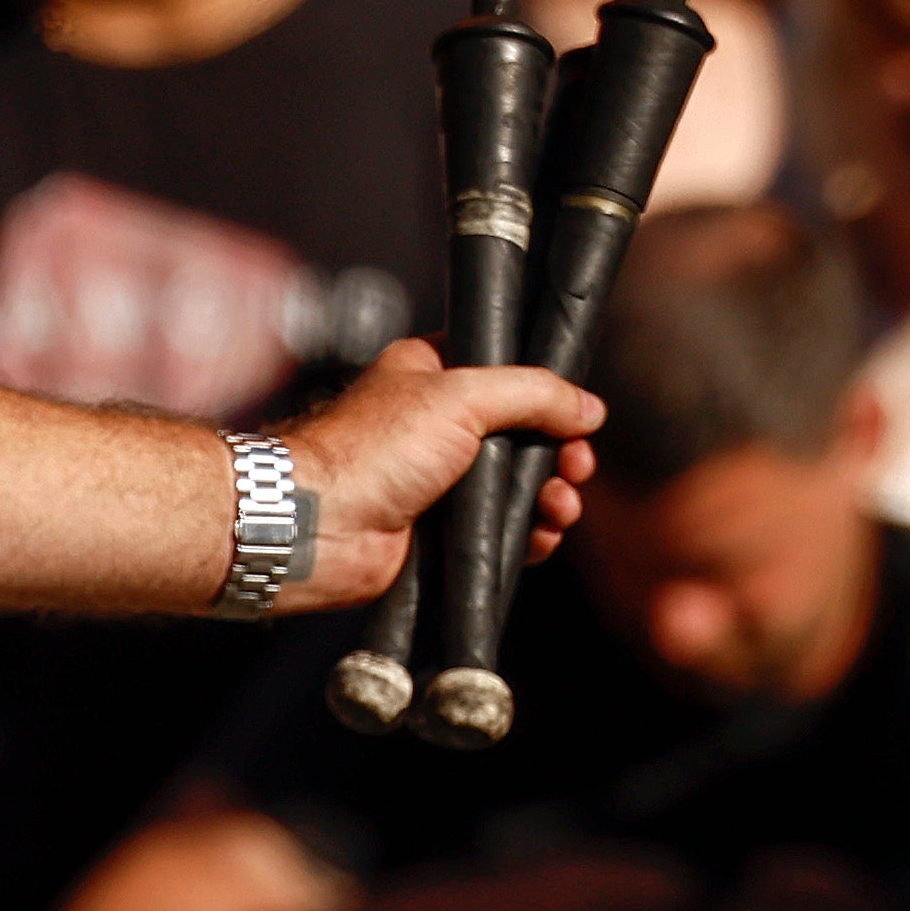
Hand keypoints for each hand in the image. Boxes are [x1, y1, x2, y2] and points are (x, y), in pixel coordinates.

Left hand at [278, 340, 602, 606]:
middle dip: (558, 453)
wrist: (321, 528)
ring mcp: (439, 480)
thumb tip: (588, 407)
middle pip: (522, 434)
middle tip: (575, 468)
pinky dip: (529, 534)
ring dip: (549, 497)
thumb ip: (532, 394)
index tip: (576, 416)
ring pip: (517, 486)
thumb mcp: (461, 397)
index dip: (546, 395)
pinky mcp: (441, 530)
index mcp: (432, 374)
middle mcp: (436, 424)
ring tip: (560, 507)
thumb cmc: (371, 451)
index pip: (506, 373)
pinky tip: (543, 537)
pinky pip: (501, 531)